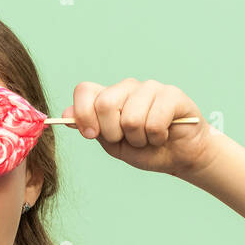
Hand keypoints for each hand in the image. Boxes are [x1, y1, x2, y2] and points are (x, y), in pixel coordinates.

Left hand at [63, 78, 215, 177]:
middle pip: (105, 104)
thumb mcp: (111, 143)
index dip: (83, 114)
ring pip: (130, 118)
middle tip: (128, 138)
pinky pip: (153, 122)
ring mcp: (150, 88)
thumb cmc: (145, 149)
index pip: (84, 90)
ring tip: (148, 138)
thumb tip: (65, 115)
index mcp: (110, 96)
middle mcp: (128, 87)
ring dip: (139, 139)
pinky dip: (156, 137)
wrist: (179, 156)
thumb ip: (89, 127)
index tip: (91, 133)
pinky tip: (163, 134)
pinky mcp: (172, 95)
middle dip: (113, 132)